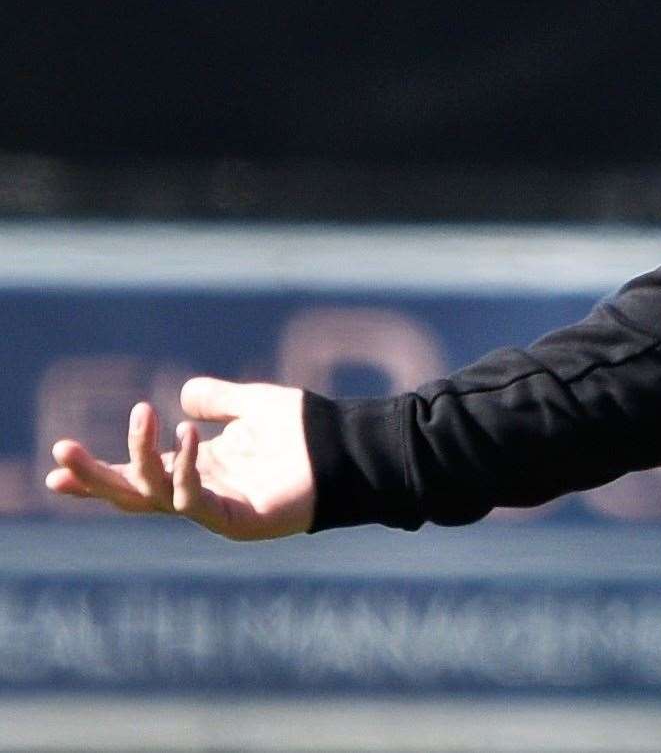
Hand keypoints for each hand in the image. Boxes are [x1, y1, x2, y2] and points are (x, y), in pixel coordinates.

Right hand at [44, 377, 314, 540]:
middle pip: (132, 492)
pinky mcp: (236, 519)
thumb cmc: (309, 432)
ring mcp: (216, 508)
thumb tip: (183, 396)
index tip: (56, 462)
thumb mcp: (255, 406)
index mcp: (198, 468)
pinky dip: (184, 468)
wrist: (350, 450)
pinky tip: (187, 434)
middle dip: (93, 477)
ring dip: (141, 457)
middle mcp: (200, 491)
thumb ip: (219, 400)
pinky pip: (195, 498)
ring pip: (156, 494)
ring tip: (143, 414)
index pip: (136, 474)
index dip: (97, 471)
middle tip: (60, 454)